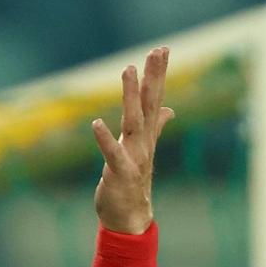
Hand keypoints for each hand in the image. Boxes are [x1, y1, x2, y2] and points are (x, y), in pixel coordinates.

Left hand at [91, 47, 174, 234]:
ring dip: (130, 96)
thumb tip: (170, 109)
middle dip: (153, 77)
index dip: (158, 75)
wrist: (130, 218)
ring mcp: (133, 157)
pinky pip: (112, 154)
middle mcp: (143, 143)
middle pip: (149, 104)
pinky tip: (96, 123)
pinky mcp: (119, 173)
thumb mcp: (143, 150)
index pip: (154, 99)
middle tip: (158, 51)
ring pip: (133, 122)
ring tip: (128, 70)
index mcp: (147, 136)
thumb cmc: (133, 183)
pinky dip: (104, 139)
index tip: (162, 49)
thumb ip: (156, 127)